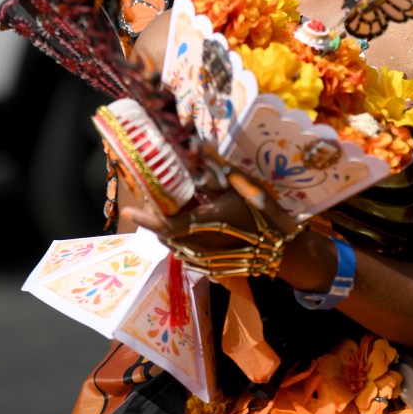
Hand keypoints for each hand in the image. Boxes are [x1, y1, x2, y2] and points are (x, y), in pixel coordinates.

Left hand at [120, 154, 306, 276]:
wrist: (283, 247)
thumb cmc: (263, 212)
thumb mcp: (243, 185)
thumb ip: (218, 168)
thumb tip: (199, 147)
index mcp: (206, 223)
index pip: (166, 224)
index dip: (146, 218)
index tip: (129, 209)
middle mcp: (201, 244)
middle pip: (166, 234)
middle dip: (155, 218)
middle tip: (151, 198)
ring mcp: (206, 259)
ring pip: (174, 244)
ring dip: (167, 228)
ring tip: (168, 208)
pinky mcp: (212, 266)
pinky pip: (187, 252)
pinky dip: (180, 238)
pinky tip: (188, 224)